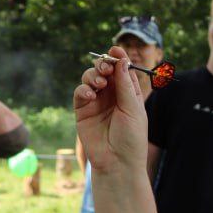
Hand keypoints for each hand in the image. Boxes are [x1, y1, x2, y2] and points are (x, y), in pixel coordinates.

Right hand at [73, 47, 147, 173]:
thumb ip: (125, 85)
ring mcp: (96, 102)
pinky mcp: (83, 111)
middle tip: (105, 68)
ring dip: (93, 75)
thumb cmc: (131, 138)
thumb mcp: (133, 109)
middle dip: (104, 64)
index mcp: (128, 94)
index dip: (119, 58)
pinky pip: (80, 93)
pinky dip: (83, 89)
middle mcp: (112, 96)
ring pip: (90, 78)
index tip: (116, 49)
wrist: (117, 163)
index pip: (122, 70)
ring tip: (99, 84)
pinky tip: (90, 94)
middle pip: (105, 71)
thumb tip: (121, 60)